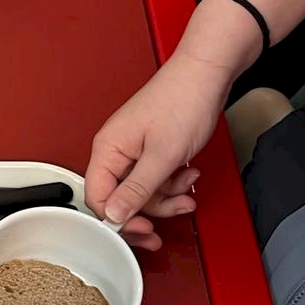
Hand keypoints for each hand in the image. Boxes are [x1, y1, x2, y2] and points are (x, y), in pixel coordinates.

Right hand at [84, 53, 227, 250]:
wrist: (206, 75)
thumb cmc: (182, 101)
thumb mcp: (162, 155)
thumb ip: (137, 189)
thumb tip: (114, 215)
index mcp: (108, 150)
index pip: (98, 197)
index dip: (119, 218)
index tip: (142, 229)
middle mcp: (116, 150)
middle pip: (121, 198)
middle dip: (149, 210)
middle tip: (166, 223)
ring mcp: (134, 149)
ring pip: (142, 190)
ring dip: (167, 196)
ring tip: (186, 189)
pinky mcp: (151, 148)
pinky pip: (155, 178)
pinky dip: (173, 181)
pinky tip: (188, 174)